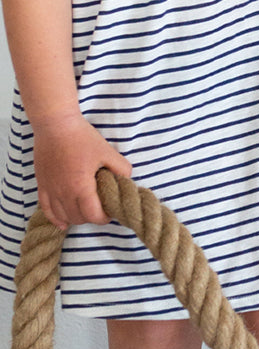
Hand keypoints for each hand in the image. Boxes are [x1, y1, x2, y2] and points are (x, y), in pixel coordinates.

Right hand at [33, 115, 131, 229]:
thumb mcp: (108, 152)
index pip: (93, 215)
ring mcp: (50, 190)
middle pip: (78, 218)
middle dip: (92, 218)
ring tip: (87, 212)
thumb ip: (121, 168)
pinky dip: (55, 219)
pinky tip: (62, 223)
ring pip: (62, 216)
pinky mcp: (42, 185)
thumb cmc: (82, 138)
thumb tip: (126, 180)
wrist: (56, 126)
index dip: (104, 218)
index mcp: (81, 187)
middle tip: (101, 209)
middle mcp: (63, 193)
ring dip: (76, 218)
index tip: (111, 212)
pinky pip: (46, 209)